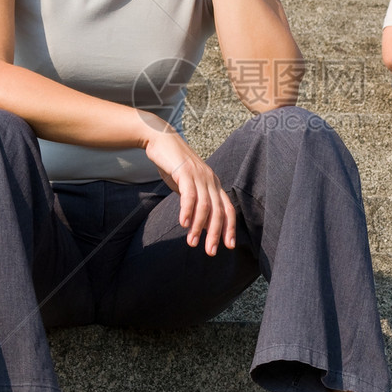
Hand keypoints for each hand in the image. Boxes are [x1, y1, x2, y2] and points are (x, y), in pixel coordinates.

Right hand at [143, 120, 235, 254]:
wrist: (161, 139)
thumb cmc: (173, 165)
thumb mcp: (187, 186)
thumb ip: (196, 203)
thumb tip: (199, 226)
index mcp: (213, 184)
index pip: (228, 209)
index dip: (230, 228)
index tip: (228, 246)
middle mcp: (210, 180)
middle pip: (218, 211)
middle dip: (215, 234)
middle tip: (210, 252)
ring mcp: (199, 176)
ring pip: (204, 206)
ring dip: (198, 227)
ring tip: (191, 243)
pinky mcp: (185, 172)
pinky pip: (189, 195)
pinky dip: (187, 211)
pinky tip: (183, 224)